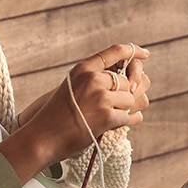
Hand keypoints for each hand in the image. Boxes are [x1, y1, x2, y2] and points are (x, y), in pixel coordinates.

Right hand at [2, 43, 151, 180]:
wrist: (42, 137)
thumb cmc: (57, 115)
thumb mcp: (72, 87)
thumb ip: (96, 80)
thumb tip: (132, 82)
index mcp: (84, 69)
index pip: (115, 52)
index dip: (133, 51)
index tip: (145, 54)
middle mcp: (93, 79)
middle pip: (128, 81)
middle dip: (125, 96)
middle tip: (113, 107)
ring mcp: (100, 97)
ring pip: (131, 99)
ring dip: (123, 110)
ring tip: (105, 117)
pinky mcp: (106, 116)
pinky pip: (128, 117)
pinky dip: (122, 123)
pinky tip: (108, 126)